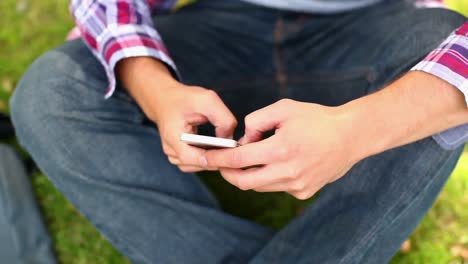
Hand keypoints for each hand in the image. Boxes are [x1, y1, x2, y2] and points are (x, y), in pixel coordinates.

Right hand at [117, 57, 236, 171]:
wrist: (165, 100)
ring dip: (214, 159)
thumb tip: (230, 137)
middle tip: (236, 150)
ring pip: (199, 166)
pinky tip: (220, 148)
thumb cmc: (184, 99)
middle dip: (218, 158)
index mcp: (173, 137)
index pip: (193, 158)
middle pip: (198, 164)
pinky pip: (198, 163)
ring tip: (229, 149)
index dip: (214, 158)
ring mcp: (174, 156)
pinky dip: (210, 157)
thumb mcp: (206, 99)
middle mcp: (171, 150)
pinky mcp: (180, 156)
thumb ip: (222, 118)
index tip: (231, 152)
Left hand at [204, 99, 364, 199]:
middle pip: (244, 182)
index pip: (238, 160)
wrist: (350, 136)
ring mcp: (296, 185)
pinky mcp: (304, 192)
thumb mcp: (284, 108)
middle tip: (221, 164)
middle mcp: (287, 172)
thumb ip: (256, 121)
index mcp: (280, 149)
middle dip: (227, 173)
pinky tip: (277, 164)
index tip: (205, 157)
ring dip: (248, 176)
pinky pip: (277, 188)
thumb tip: (243, 141)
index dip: (218, 159)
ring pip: (260, 187)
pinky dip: (269, 178)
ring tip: (249, 160)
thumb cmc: (317, 118)